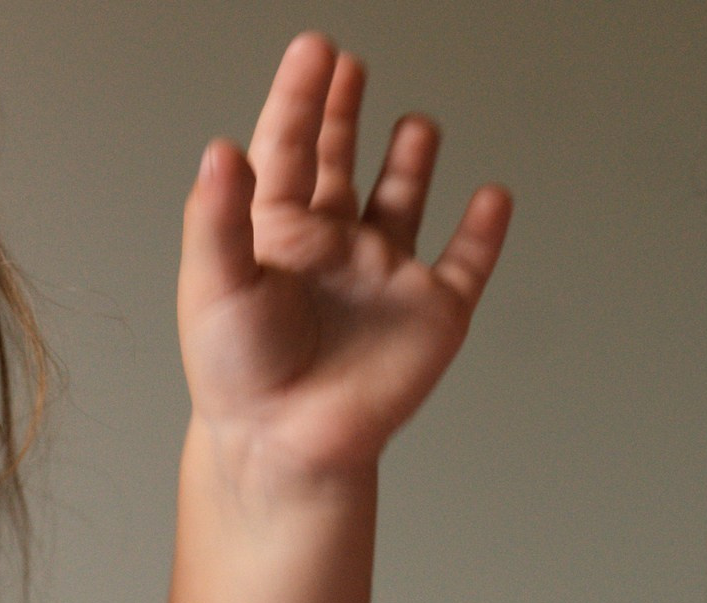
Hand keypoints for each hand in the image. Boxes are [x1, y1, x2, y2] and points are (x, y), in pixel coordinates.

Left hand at [181, 35, 511, 481]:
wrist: (286, 448)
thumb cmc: (240, 377)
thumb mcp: (214, 286)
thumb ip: (218, 216)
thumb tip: (220, 149)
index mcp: (278, 233)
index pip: (289, 146)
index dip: (302, 95)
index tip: (315, 49)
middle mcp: (332, 247)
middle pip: (338, 161)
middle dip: (342, 112)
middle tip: (347, 64)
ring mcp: (383, 276)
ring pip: (401, 203)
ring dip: (409, 162)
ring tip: (417, 124)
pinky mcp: (431, 313)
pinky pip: (466, 263)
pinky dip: (483, 231)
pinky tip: (492, 197)